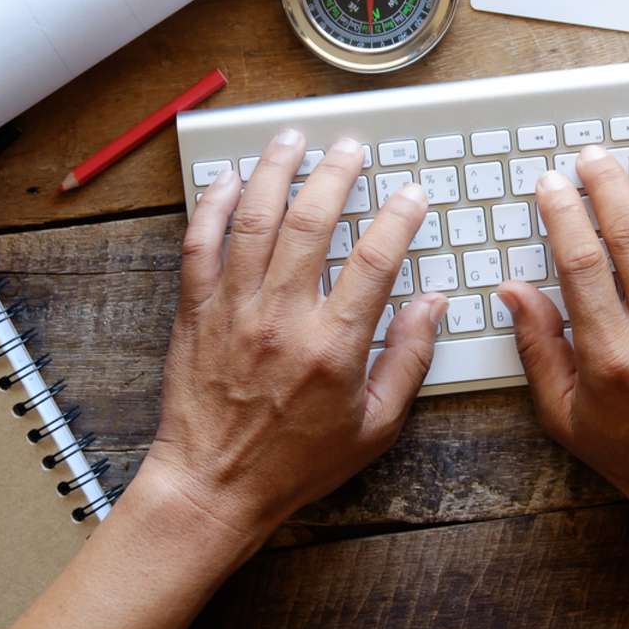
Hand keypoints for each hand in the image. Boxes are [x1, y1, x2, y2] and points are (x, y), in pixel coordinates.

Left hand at [144, 129, 446, 540]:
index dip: (399, 218)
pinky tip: (230, 180)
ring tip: (293, 140)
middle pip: (312, 222)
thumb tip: (432, 305)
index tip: (412, 195)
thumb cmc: (298, 462)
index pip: (376, 260)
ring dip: (276, 171)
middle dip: (337, 174)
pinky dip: (214, 206)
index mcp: (334, 346)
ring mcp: (234, 309)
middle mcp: (282, 317)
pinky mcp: (196, 312)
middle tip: (351, 148)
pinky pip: (200, 244)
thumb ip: (409, 359)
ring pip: (255, 220)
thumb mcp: (376, 425)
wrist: (215, 488)